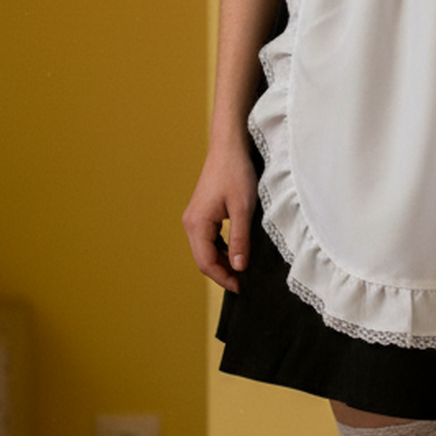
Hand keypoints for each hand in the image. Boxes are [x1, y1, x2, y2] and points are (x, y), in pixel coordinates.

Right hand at [182, 147, 258, 291]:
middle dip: (222, 272)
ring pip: (206, 250)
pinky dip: (222, 249)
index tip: (241, 287)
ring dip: (222, 261)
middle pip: (203, 259)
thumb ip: (240, 240)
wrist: (229, 148)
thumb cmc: (236, 173)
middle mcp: (191, 223)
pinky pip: (209, 239)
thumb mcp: (243, 209)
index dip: (223, 278)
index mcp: (197, 224)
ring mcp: (195, 218)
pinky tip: (237, 251)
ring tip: (243, 269)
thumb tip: (239, 267)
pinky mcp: (202, 214)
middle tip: (244, 281)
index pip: (206, 262)